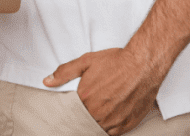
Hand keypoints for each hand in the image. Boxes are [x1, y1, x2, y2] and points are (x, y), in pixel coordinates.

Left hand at [43, 48, 163, 134]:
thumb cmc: (115, 62)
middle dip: (83, 116)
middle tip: (88, 106)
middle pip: (85, 122)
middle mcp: (99, 112)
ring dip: (96, 122)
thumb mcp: (85, 61)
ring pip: (99, 129)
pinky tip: (109, 117)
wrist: (142, 65)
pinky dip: (110, 128)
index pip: (71, 112)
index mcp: (86, 98)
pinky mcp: (128, 124)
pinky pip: (114, 133)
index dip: (71, 110)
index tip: (73, 107)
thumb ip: (64, 72)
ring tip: (98, 111)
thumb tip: (47, 81)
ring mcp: (115, 120)